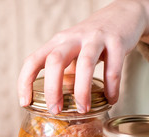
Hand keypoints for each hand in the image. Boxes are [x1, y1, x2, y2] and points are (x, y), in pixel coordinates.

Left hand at [18, 0, 148, 113]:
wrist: (123, 14)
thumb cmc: (94, 38)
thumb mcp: (73, 51)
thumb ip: (64, 71)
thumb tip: (56, 99)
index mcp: (58, 42)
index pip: (33, 60)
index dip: (25, 82)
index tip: (25, 103)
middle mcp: (73, 38)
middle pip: (55, 61)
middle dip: (52, 89)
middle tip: (55, 110)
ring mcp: (95, 38)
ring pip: (84, 63)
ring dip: (82, 90)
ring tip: (83, 109)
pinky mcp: (116, 41)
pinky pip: (113, 67)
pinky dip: (111, 86)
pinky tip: (111, 99)